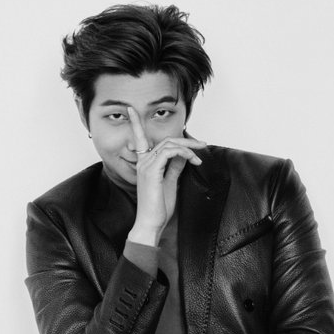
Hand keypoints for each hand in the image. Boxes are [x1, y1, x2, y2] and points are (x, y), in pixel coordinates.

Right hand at [127, 106, 206, 245]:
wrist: (150, 224)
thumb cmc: (158, 208)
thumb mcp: (170, 183)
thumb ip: (175, 167)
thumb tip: (183, 156)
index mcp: (145, 165)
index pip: (140, 139)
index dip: (136, 123)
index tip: (131, 109)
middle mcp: (143, 162)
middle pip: (165, 140)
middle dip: (186, 140)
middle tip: (202, 145)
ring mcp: (146, 166)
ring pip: (169, 144)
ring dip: (189, 147)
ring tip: (200, 157)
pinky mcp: (152, 171)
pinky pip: (170, 152)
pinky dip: (184, 153)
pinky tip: (193, 161)